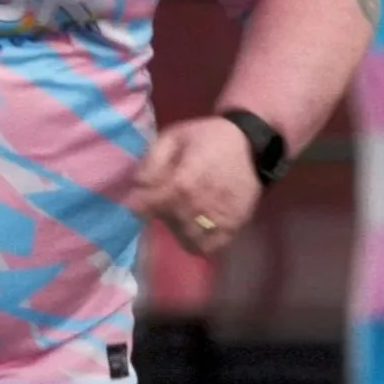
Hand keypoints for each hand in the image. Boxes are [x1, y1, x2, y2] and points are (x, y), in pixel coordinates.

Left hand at [127, 117, 263, 256]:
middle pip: (168, 221)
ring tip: (179, 211)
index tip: (133, 202)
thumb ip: (152, 160)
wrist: (250, 145)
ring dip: (177, 227)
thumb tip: (137, 183)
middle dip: (159, 211)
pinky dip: (196, 241)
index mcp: (185, 179)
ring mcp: (220, 219)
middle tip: (161, 199)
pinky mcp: (234, 227)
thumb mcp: (174, 136)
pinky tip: (193, 225)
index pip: (153, 203)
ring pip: (186, 237)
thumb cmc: (208, 138)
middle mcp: (202, 204)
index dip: (139, 204)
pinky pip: (208, 247)